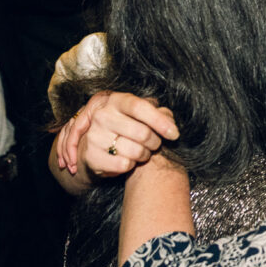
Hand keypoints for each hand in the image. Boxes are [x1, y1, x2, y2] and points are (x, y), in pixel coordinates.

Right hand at [55, 91, 178, 178]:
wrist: (99, 145)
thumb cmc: (128, 125)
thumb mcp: (141, 114)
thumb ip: (159, 114)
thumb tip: (170, 124)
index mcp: (116, 101)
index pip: (140, 107)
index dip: (160, 121)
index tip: (174, 134)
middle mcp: (102, 116)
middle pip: (142, 133)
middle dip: (156, 142)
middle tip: (155, 144)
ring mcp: (94, 136)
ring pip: (136, 151)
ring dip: (145, 155)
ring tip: (142, 152)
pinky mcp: (92, 156)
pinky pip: (124, 165)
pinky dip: (132, 165)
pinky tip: (128, 160)